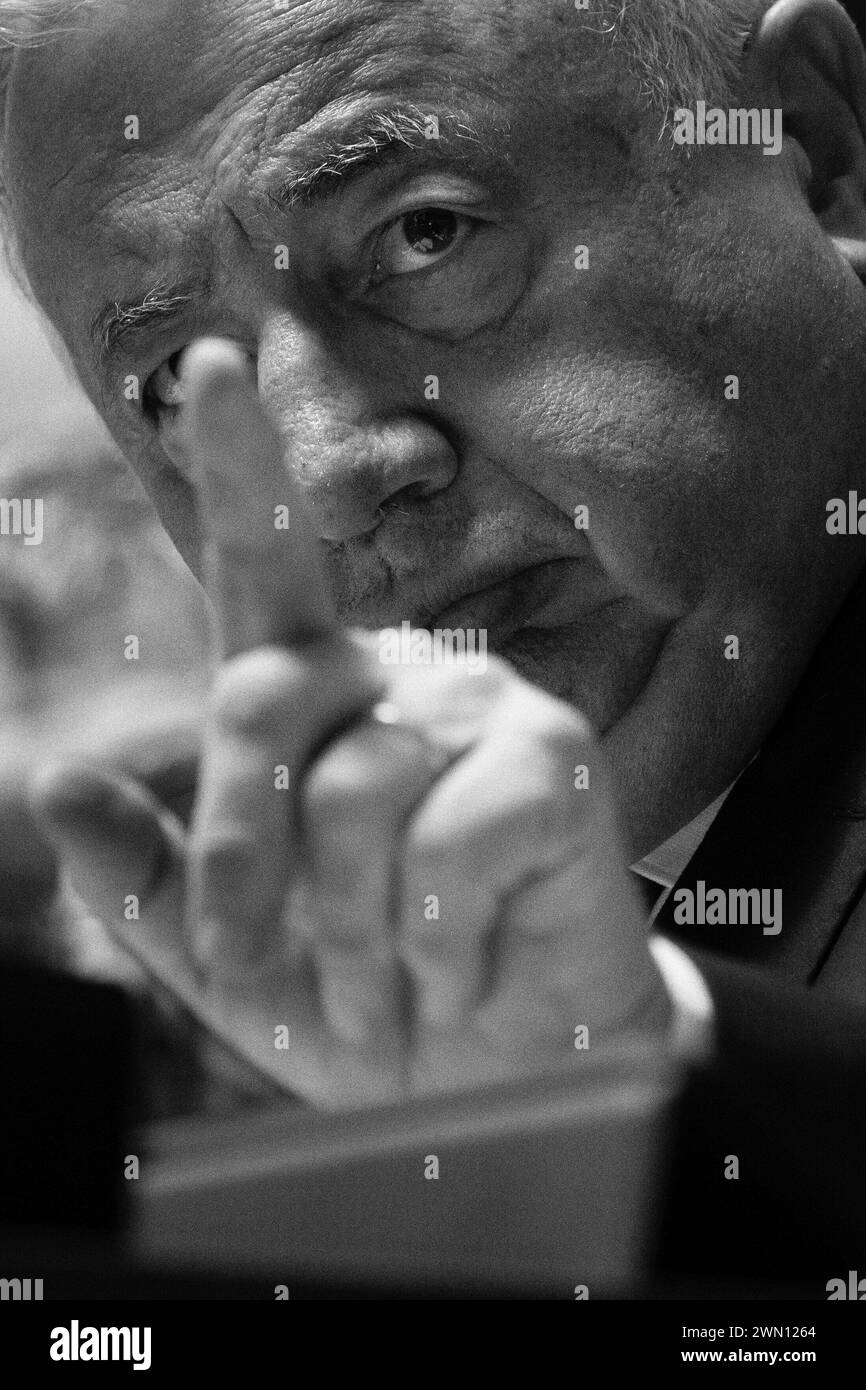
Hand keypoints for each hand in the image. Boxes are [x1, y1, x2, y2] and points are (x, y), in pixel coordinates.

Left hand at [31, 340, 670, 1109]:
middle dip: (239, 860)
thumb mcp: (227, 955)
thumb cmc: (361, 1001)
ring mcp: (481, 711)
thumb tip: (52, 781)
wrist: (489, 1083)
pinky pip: (448, 840)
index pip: (265, 568)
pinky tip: (463, 960)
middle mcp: (395, 679)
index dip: (240, 466)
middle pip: (259, 701)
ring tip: (386, 974)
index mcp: (315, 705)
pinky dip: (433, 941)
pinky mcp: (554, 762)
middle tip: (268, 960)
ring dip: (348, 929)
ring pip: (353, 789)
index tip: (215, 365)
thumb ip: (143, 874)